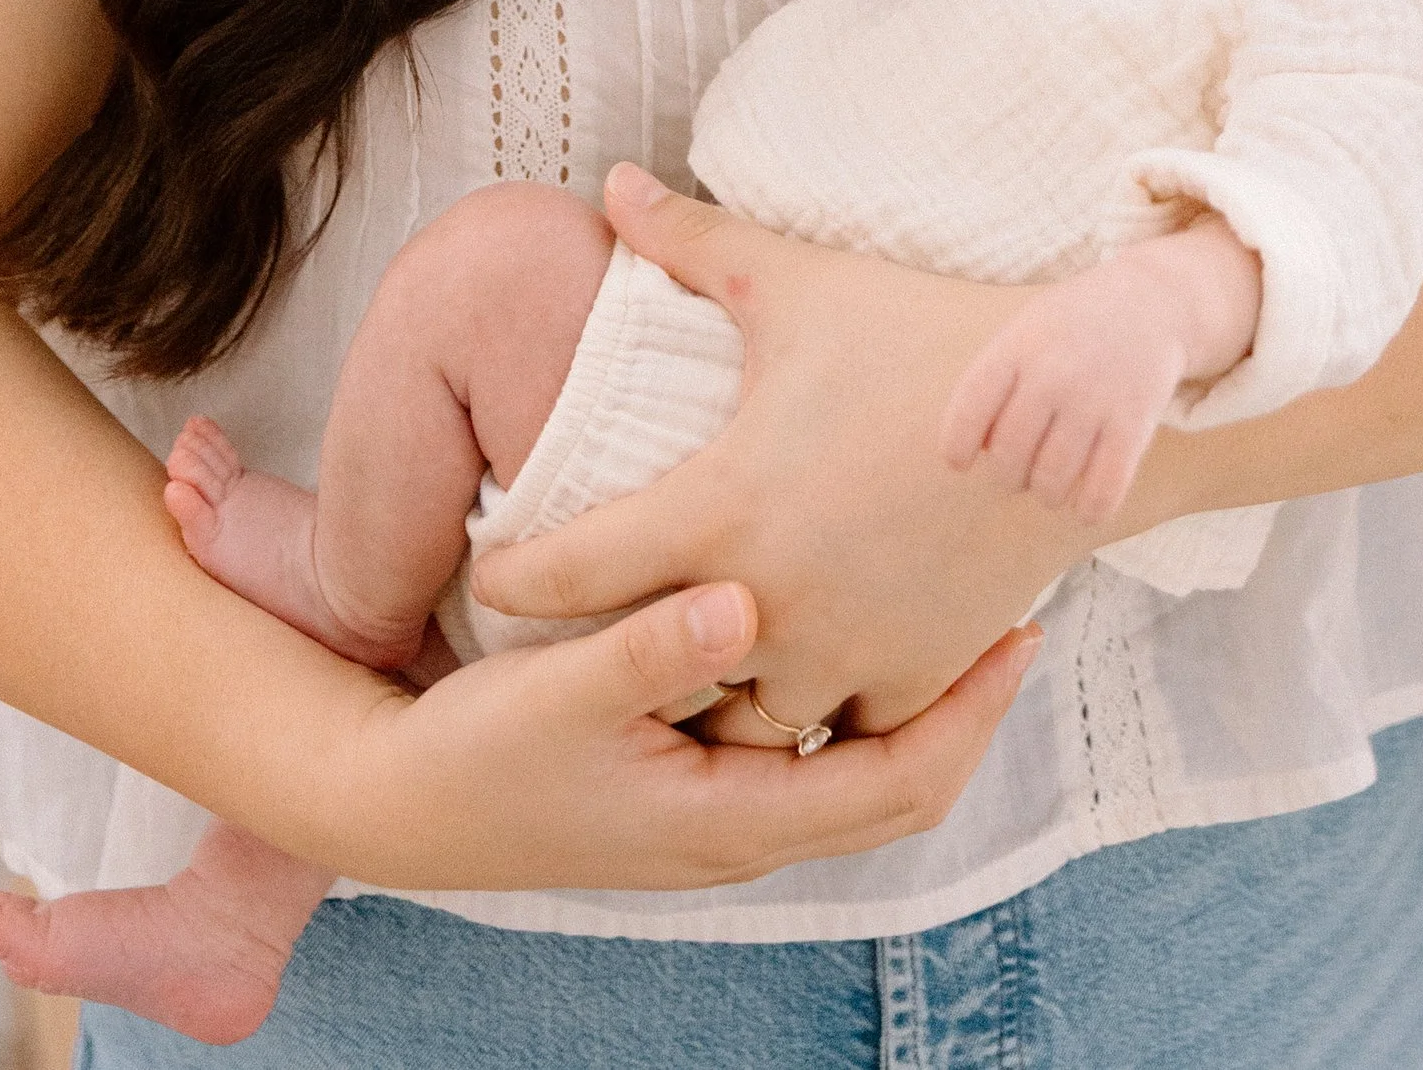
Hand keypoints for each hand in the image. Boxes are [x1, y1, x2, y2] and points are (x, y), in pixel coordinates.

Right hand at [311, 569, 1037, 893]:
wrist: (401, 803)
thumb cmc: (481, 753)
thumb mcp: (560, 693)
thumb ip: (650, 646)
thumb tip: (743, 602)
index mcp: (728, 821)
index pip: (894, 784)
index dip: (969, 714)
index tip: (1021, 631)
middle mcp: (742, 829)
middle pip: (898, 781)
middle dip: (967, 703)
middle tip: (1021, 602)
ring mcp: (723, 808)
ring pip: (857, 762)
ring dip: (915, 690)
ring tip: (958, 593)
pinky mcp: (700, 775)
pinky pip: (810, 744)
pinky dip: (855, 688)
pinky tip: (859, 614)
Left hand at [471, 169, 1098, 735]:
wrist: (1069, 400)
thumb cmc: (922, 331)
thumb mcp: (799, 281)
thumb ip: (691, 242)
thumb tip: (608, 182)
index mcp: (722, 506)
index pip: (570, 573)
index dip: (516, 579)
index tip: (495, 574)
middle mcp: (769, 600)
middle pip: (646, 675)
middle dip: (615, 659)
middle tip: (589, 637)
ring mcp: (844, 652)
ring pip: (739, 727)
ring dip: (718, 701)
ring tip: (694, 673)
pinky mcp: (912, 678)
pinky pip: (835, 737)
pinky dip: (816, 717)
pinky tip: (801, 681)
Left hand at [941, 222, 1263, 520]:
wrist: (1151, 301)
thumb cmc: (1074, 326)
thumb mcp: (1027, 331)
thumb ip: (996, 382)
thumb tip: (973, 449)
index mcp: (1019, 346)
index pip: (970, 407)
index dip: (957, 445)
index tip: (959, 463)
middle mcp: (1054, 372)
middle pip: (1008, 455)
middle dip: (1008, 475)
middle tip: (1020, 469)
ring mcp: (1096, 398)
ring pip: (1051, 482)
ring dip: (1047, 493)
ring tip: (1052, 482)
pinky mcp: (1134, 424)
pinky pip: (1102, 492)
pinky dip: (1089, 510)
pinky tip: (1087, 503)